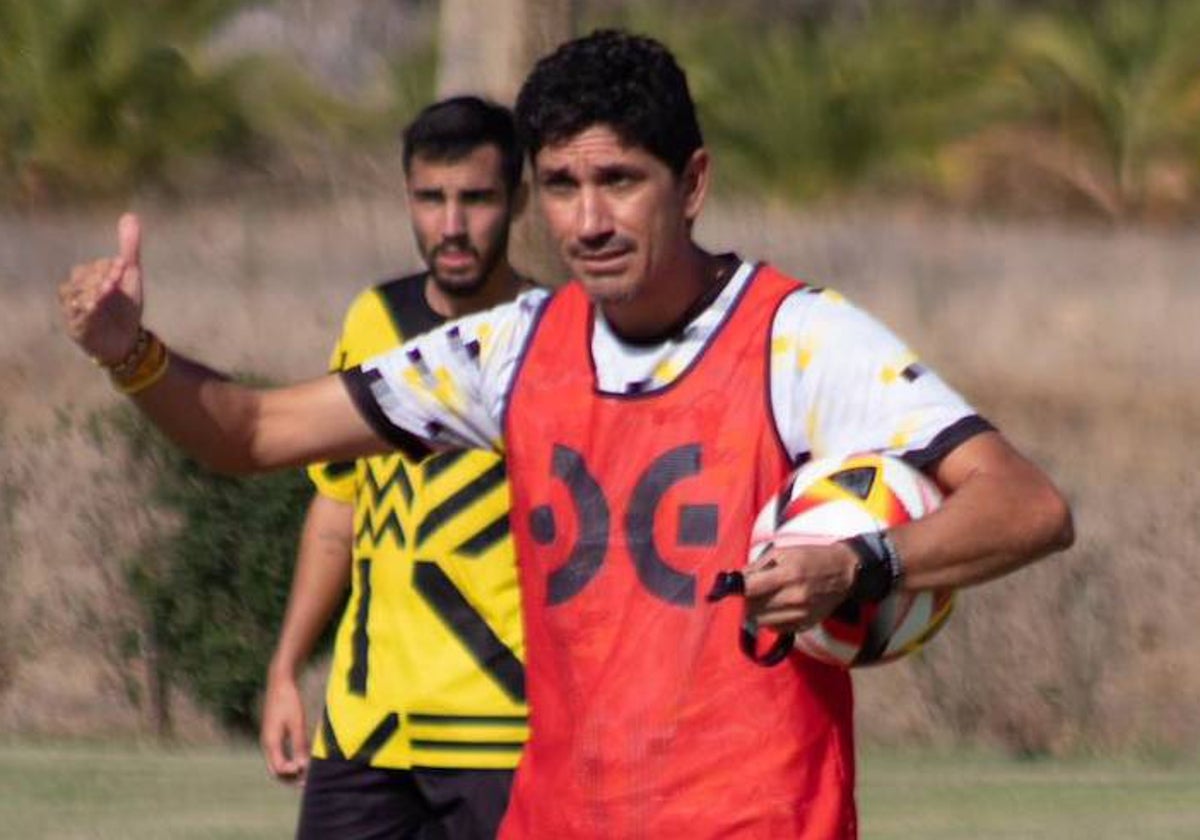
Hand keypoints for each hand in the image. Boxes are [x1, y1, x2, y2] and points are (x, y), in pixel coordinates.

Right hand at [59, 213, 144, 364]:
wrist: (127, 339)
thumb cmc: (124, 305)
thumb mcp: (129, 274)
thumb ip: (128, 246)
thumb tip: (130, 215)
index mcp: (88, 278)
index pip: (92, 267)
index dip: (109, 266)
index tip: (125, 265)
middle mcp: (77, 292)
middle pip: (80, 278)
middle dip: (99, 277)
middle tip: (116, 279)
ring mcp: (74, 310)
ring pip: (74, 296)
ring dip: (91, 292)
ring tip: (108, 290)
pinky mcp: (76, 328)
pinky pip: (75, 318)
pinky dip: (85, 312)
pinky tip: (97, 307)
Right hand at [260, 669, 310, 784]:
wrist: (280, 682)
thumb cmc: (289, 701)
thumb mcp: (297, 723)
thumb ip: (299, 745)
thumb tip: (303, 766)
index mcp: (271, 742)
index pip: (279, 769)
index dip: (293, 775)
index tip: (307, 772)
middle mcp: (267, 743)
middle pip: (275, 771)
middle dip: (290, 779)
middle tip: (307, 783)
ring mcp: (269, 739)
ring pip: (276, 764)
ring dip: (290, 771)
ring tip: (306, 775)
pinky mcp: (273, 734)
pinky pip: (279, 754)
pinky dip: (288, 761)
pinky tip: (301, 759)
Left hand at [742, 541, 858, 633]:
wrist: (844, 572)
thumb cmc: (811, 557)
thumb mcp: (783, 552)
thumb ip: (757, 566)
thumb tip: (735, 579)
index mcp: (788, 574)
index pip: (751, 589)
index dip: (737, 589)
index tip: (730, 587)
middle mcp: (794, 597)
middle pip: (754, 608)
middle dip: (746, 600)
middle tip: (751, 592)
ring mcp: (801, 614)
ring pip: (762, 621)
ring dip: (756, 612)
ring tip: (764, 599)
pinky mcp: (806, 625)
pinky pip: (776, 628)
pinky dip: (770, 619)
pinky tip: (777, 607)